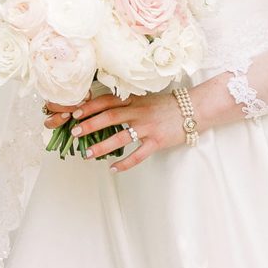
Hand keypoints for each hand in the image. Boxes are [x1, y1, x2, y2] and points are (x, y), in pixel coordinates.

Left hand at [49, 88, 188, 171]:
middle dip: (90, 125)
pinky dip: (124, 163)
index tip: (74, 113)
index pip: (107, 101)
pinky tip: (113, 168)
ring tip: (87, 155)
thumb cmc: (167, 105)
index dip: (90, 107)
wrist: (193, 109)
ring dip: (102, 146)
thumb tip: (106, 109)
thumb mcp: (146, 99)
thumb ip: (128, 103)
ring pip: (120, 137)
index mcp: (134, 100)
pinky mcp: (157, 141)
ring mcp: (148, 127)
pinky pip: (138, 155)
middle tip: (74, 132)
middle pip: (109, 117)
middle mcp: (139, 112)